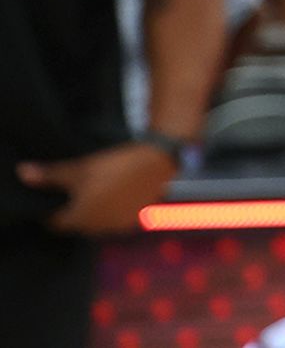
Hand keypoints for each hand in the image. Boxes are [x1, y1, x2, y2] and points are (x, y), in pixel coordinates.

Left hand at [17, 141, 177, 234]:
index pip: (56, 222)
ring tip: (100, 191)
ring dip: (96, 212)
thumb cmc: (114, 165)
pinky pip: (117, 220)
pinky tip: (118, 195)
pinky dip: (114, 211)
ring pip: (98, 222)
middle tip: (78, 190)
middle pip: (78, 223)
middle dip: (75, 211)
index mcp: (80, 218)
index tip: (56, 195)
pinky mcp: (136, 221)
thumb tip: (22, 173)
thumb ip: (50, 175)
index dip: (52, 209)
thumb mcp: (80, 167)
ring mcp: (118, 226)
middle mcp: (98, 228)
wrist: (157, 161)